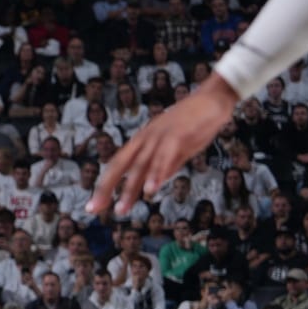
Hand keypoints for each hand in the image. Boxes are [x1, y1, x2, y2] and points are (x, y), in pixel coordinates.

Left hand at [89, 74, 237, 216]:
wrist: (213, 99)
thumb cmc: (194, 124)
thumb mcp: (175, 150)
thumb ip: (164, 167)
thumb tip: (152, 186)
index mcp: (142, 141)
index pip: (117, 165)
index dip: (105, 185)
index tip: (94, 206)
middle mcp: (145, 138)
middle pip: (120, 165)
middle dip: (105, 188)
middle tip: (94, 209)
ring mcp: (159, 136)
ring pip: (140, 164)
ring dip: (130, 188)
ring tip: (121, 209)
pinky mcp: (177, 135)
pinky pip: (163, 157)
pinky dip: (156, 174)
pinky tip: (150, 190)